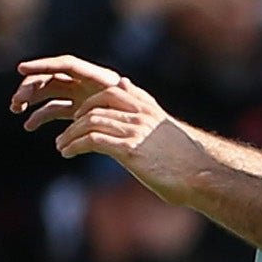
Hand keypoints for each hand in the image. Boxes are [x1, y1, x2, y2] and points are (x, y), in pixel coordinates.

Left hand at [20, 55, 210, 201]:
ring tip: (61, 146)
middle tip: (66, 132)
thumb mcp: (162, 128)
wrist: (200, 176)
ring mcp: (135, 130)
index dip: (89, 102)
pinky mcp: (129, 149)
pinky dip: (74, 145)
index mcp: (149, 108)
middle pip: (97, 104)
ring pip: (90, 122)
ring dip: (70, 134)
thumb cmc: (182, 158)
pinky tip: (68, 153)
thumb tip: (125, 86)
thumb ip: (142, 110)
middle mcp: (141, 114)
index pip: (111, 91)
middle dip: (76, 117)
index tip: (78, 115)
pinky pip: (93, 141)